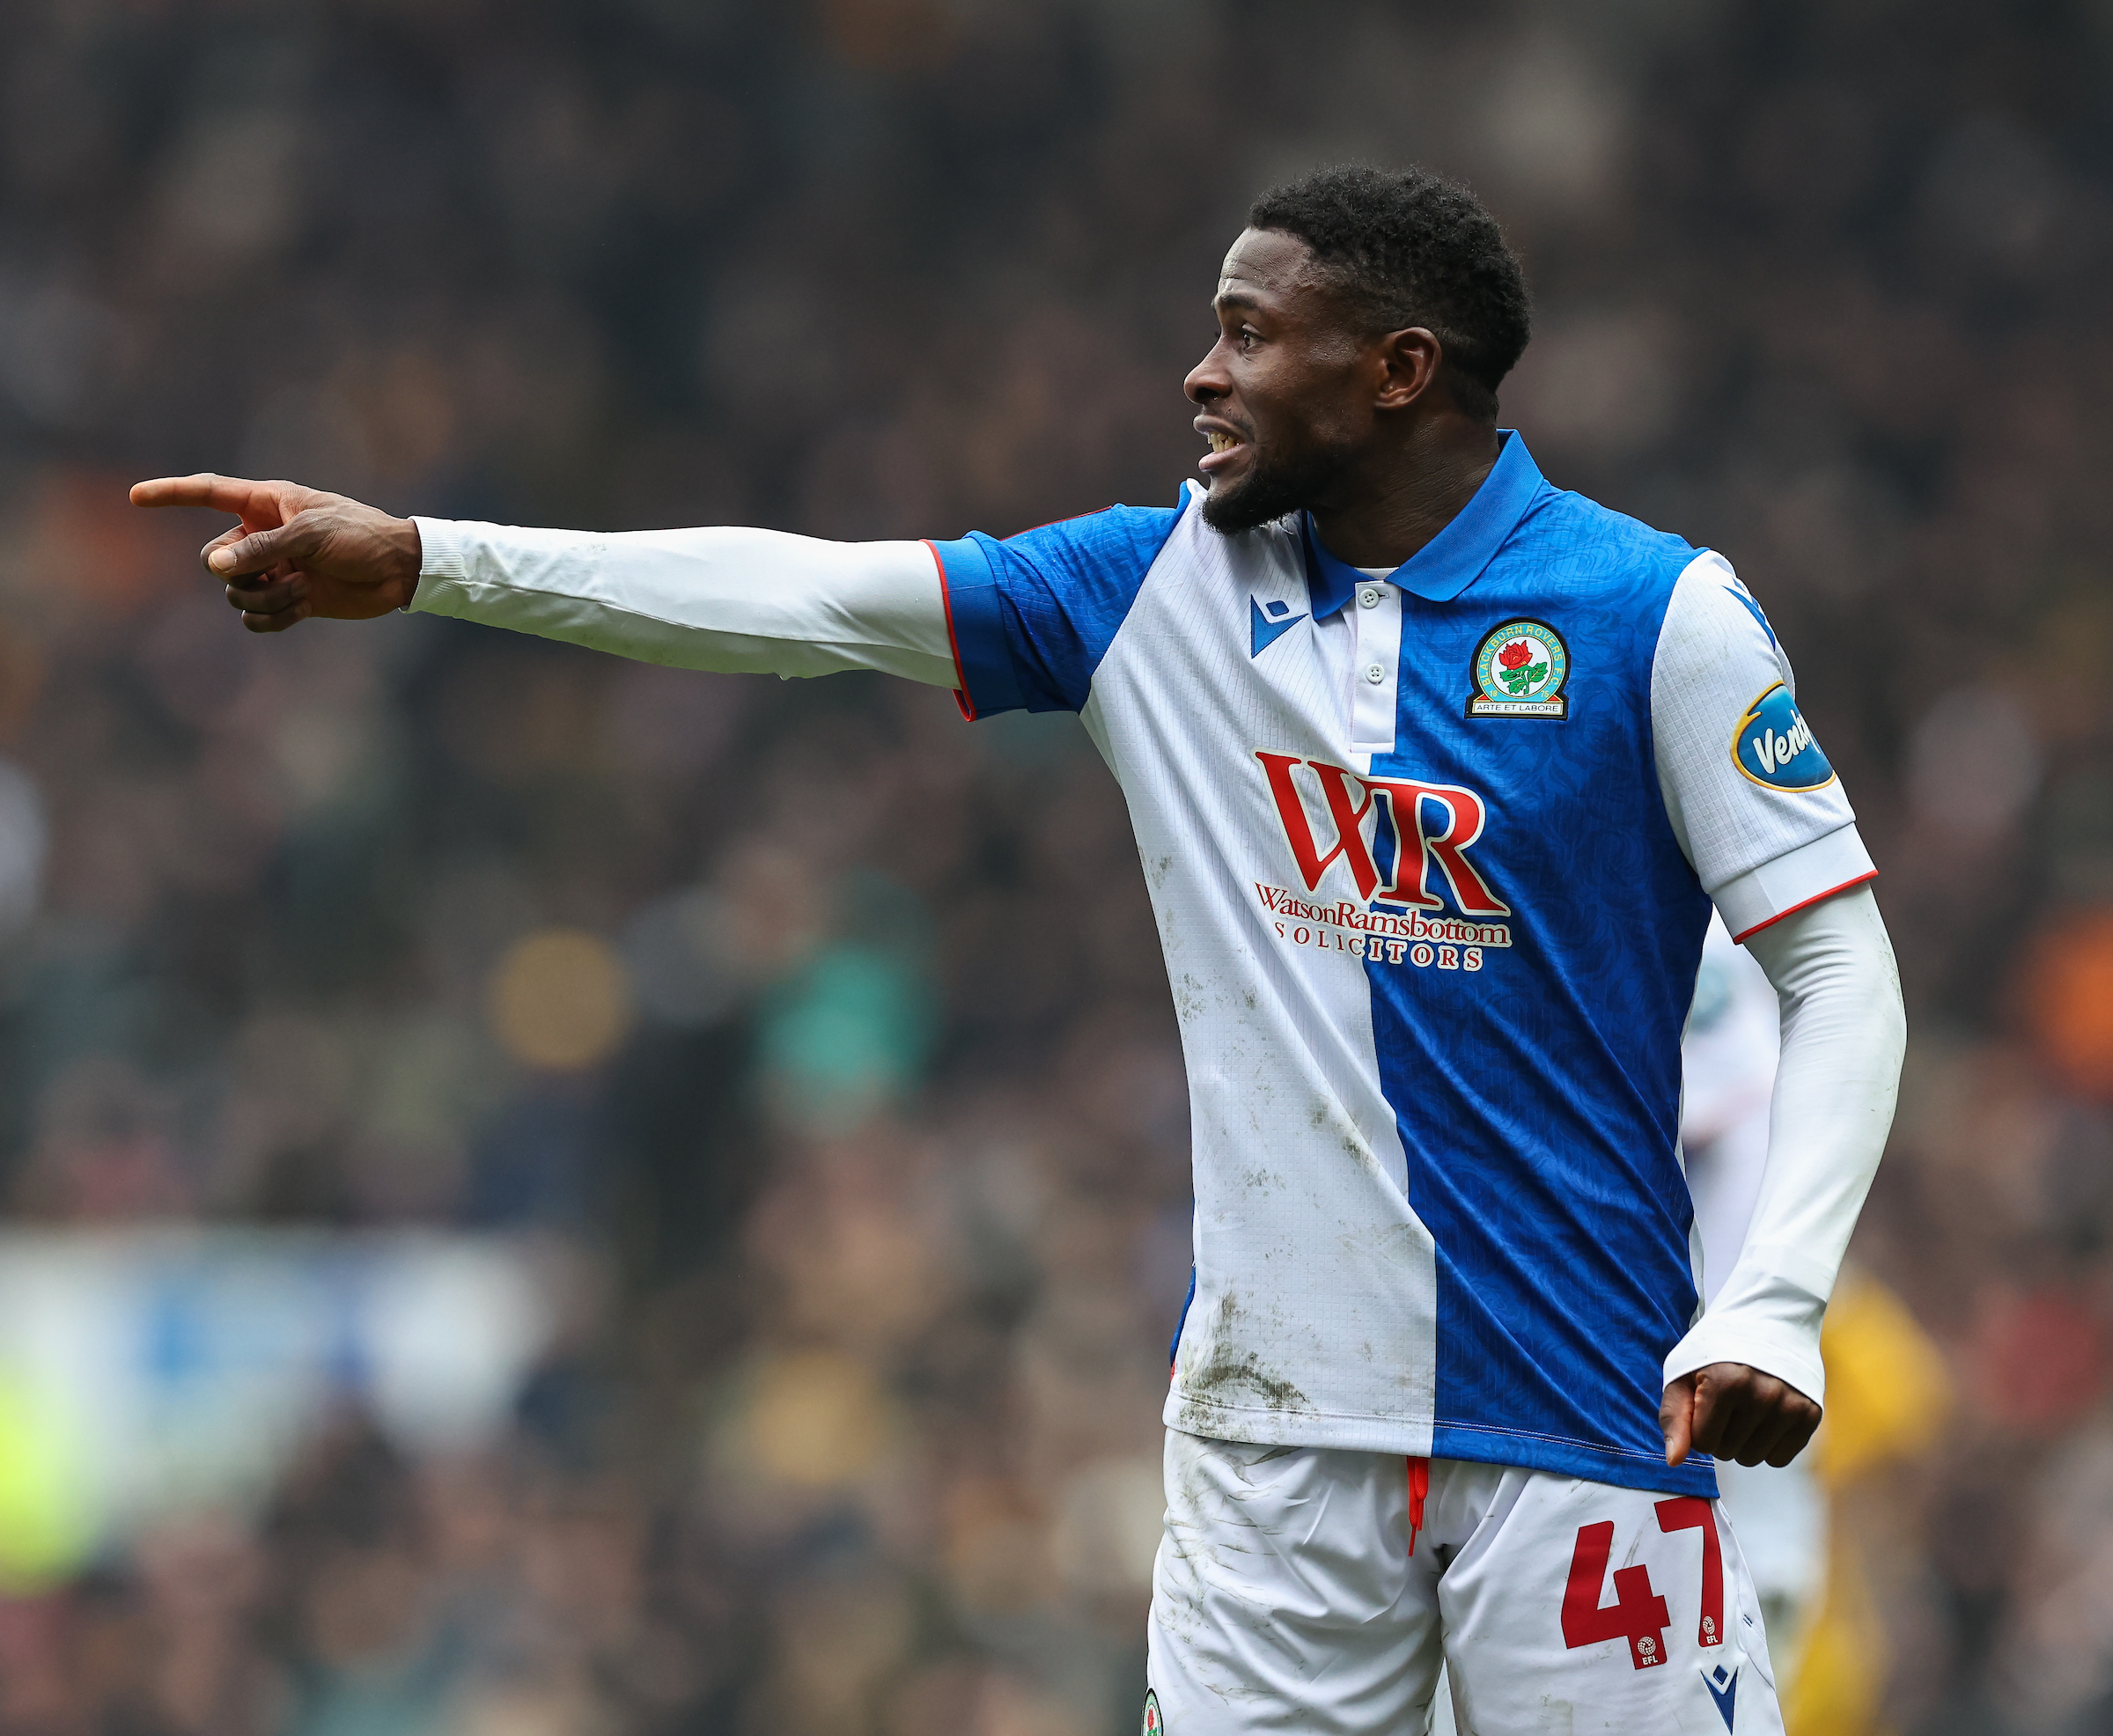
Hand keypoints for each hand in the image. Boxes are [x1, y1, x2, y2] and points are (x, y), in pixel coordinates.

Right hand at [128, 473, 422, 631]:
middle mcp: (263, 536)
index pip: (208, 493)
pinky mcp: (289, 600)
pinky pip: (255, 618)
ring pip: (235, 592)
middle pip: (214, 559)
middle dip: (237, 571)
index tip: (135, 497)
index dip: (171, 494)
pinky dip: (273, 617)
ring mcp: (274, 570)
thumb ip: (261, 548)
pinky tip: (302, 607)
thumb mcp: (311, 534)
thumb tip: (215, 568)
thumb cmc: (361, 537)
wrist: (399, 571)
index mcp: (266, 504)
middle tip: (276, 570)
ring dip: (264, 597)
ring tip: (302, 587)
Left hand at [1661, 1361, 1820, 1467]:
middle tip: (1726, 1402)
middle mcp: (1763, 1395)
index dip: (1698, 1426)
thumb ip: (1674, 1418)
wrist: (1765, 1322)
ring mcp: (1790, 1405)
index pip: (1702, 1443)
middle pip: (1727, 1452)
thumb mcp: (1683, 1375)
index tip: (1704, 1402)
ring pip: (1752, 1459)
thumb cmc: (1717, 1351)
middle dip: (1719, 1433)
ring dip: (1742, 1441)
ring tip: (1744, 1407)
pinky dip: (1767, 1445)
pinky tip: (1765, 1416)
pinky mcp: (1810, 1414)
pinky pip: (1779, 1459)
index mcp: (1727, 1382)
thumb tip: (1673, 1460)